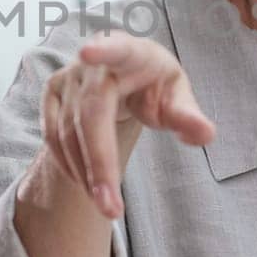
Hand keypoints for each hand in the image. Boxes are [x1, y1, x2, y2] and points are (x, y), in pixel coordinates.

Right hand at [38, 31, 214, 219]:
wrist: (123, 76)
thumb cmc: (154, 85)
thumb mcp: (177, 96)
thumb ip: (188, 115)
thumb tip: (205, 134)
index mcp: (130, 53)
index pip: (117, 48)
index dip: (103, 49)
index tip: (88, 50)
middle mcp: (91, 63)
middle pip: (90, 113)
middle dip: (99, 162)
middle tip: (111, 208)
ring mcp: (67, 77)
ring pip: (67, 131)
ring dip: (85, 173)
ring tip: (106, 205)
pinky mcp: (51, 93)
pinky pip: (52, 136)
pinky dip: (68, 165)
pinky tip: (86, 185)